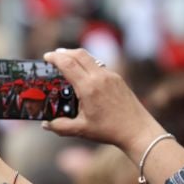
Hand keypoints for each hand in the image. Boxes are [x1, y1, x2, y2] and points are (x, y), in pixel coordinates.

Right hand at [42, 48, 164, 162]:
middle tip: (53, 56)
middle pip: (79, 54)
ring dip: (76, 56)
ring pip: (90, 57)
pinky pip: (99, 65)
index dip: (55, 58)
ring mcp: (111, 76)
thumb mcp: (81, 130)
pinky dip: (87, 63)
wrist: (138, 131)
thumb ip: (60, 126)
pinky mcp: (118, 79)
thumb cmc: (110, 130)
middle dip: (63, 52)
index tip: (46, 57)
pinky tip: (83, 73)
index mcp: (88, 88)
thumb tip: (46, 124)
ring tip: (66, 61)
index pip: (68, 64)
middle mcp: (100, 77)